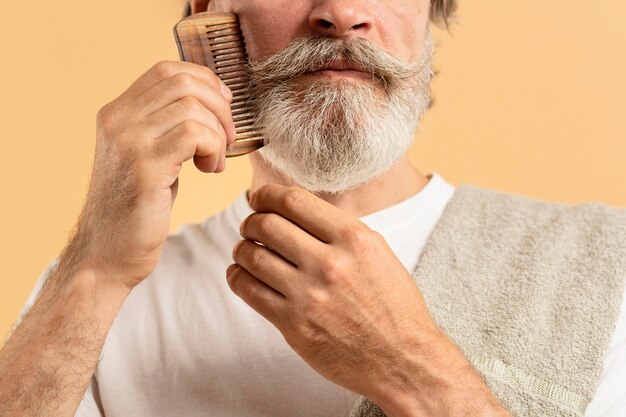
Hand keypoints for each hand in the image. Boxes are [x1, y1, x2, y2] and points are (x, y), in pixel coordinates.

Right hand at [73, 61, 233, 287]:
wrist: (107, 255)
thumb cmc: (136, 209)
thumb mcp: (147, 157)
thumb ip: (166, 127)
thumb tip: (210, 104)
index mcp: (117, 113)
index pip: (167, 70)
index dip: (205, 80)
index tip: (224, 106)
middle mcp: (117, 120)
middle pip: (183, 83)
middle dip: (219, 106)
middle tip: (227, 137)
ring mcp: (128, 142)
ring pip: (193, 107)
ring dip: (218, 133)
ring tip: (215, 161)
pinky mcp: (144, 167)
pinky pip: (195, 135)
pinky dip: (214, 149)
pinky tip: (210, 170)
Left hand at [228, 184, 451, 409]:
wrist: (402, 359)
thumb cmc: (392, 305)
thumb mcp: (377, 253)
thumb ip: (337, 230)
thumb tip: (293, 210)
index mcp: (354, 239)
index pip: (293, 201)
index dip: (267, 195)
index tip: (260, 198)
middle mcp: (330, 263)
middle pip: (267, 225)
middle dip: (251, 221)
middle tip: (251, 226)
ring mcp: (310, 296)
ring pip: (252, 256)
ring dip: (242, 248)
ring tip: (245, 250)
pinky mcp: (294, 325)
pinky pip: (248, 291)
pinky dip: (237, 277)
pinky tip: (241, 274)